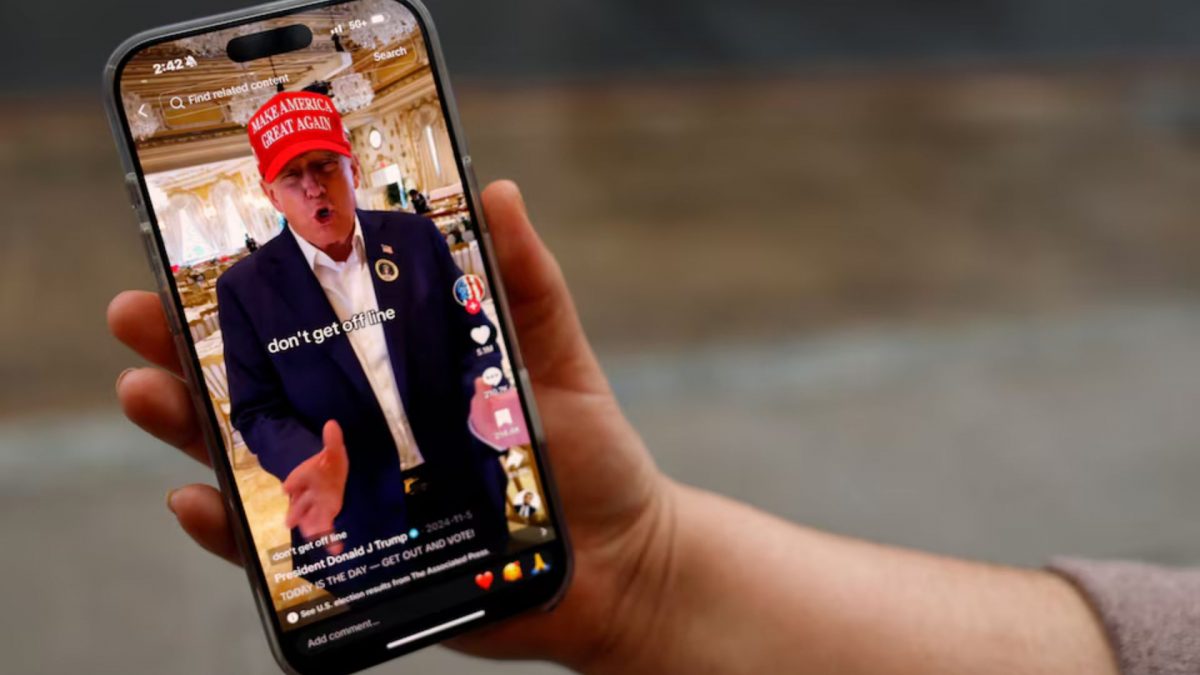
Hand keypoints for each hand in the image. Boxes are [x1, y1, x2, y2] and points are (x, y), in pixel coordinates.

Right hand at [108, 180, 673, 670]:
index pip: (308, 327)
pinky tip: (196, 499)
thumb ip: (525, 283)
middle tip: (136, 315)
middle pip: (258, 388)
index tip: (191, 253)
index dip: (248, 295)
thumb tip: (500, 191)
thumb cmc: (583, 453)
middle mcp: (362, 430)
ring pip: (251, 461)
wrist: (615, 560)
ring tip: (147, 392)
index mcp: (398, 374)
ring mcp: (354, 496)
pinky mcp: (360, 562)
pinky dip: (233, 531)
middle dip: (188, 352)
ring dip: (189, 429)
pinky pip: (279, 550)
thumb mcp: (554, 357)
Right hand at [282, 420, 348, 554]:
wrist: (328, 476)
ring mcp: (314, 507)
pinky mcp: (324, 515)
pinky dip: (328, 539)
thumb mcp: (333, 451)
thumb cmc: (328, 464)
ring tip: (313, 537)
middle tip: (290, 522)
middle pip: (298, 504)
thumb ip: (332, 441)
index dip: (292, 482)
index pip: (295, 479)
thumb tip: (332, 424)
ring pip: (308, 518)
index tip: (286, 487)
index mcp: (305, 476)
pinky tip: (335, 549)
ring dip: (309, 527)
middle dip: (295, 512)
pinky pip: (325, 528)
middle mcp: (306, 494)